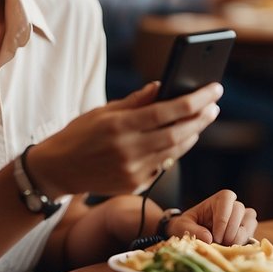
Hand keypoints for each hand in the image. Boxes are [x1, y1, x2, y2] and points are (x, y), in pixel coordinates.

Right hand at [30, 82, 220, 196]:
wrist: (58, 169)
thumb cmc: (80, 133)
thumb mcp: (104, 111)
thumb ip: (136, 101)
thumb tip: (164, 86)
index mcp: (119, 125)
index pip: (167, 111)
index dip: (195, 100)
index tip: (214, 89)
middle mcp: (127, 150)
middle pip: (177, 134)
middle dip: (200, 118)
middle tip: (214, 105)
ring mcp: (131, 171)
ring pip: (174, 152)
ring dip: (192, 134)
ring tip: (202, 119)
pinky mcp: (133, 185)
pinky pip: (163, 166)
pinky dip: (175, 151)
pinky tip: (182, 138)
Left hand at [168, 189, 257, 244]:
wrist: (193, 235)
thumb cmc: (187, 227)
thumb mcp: (182, 226)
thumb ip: (193, 230)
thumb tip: (208, 238)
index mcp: (218, 199)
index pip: (227, 199)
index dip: (223, 218)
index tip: (215, 236)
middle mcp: (232, 205)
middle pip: (240, 210)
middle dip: (230, 230)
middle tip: (220, 243)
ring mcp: (241, 217)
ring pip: (250, 220)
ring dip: (240, 236)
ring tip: (227, 246)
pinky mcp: (246, 230)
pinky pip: (252, 233)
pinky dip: (244, 242)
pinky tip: (232, 249)